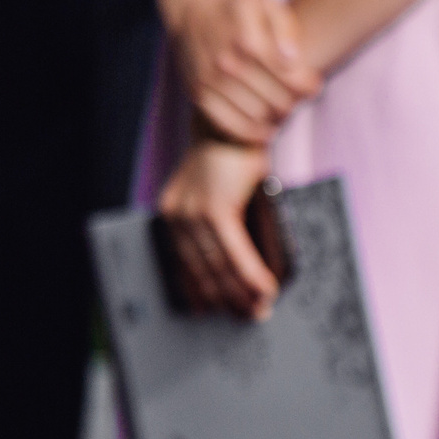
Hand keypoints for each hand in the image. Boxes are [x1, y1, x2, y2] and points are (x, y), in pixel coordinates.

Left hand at [158, 135, 279, 318]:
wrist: (235, 122)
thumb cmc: (234, 156)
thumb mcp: (221, 192)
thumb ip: (222, 222)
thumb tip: (240, 264)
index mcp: (173, 214)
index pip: (185, 262)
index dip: (200, 289)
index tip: (213, 310)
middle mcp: (177, 216)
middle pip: (203, 269)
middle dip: (226, 298)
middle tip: (247, 316)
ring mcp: (194, 214)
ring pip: (218, 267)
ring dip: (242, 293)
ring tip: (260, 309)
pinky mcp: (216, 210)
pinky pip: (235, 253)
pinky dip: (252, 274)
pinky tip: (265, 289)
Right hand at [166, 0, 321, 145]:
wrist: (190, 9)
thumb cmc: (237, 7)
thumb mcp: (266, 3)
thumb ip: (285, 28)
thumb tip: (292, 60)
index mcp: (248, 41)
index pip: (290, 78)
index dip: (308, 86)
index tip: (314, 85)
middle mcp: (227, 63)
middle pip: (276, 101)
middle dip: (294, 104)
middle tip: (299, 100)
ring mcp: (210, 81)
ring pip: (256, 117)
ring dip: (276, 120)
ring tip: (284, 112)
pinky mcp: (198, 93)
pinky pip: (229, 126)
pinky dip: (251, 134)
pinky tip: (266, 129)